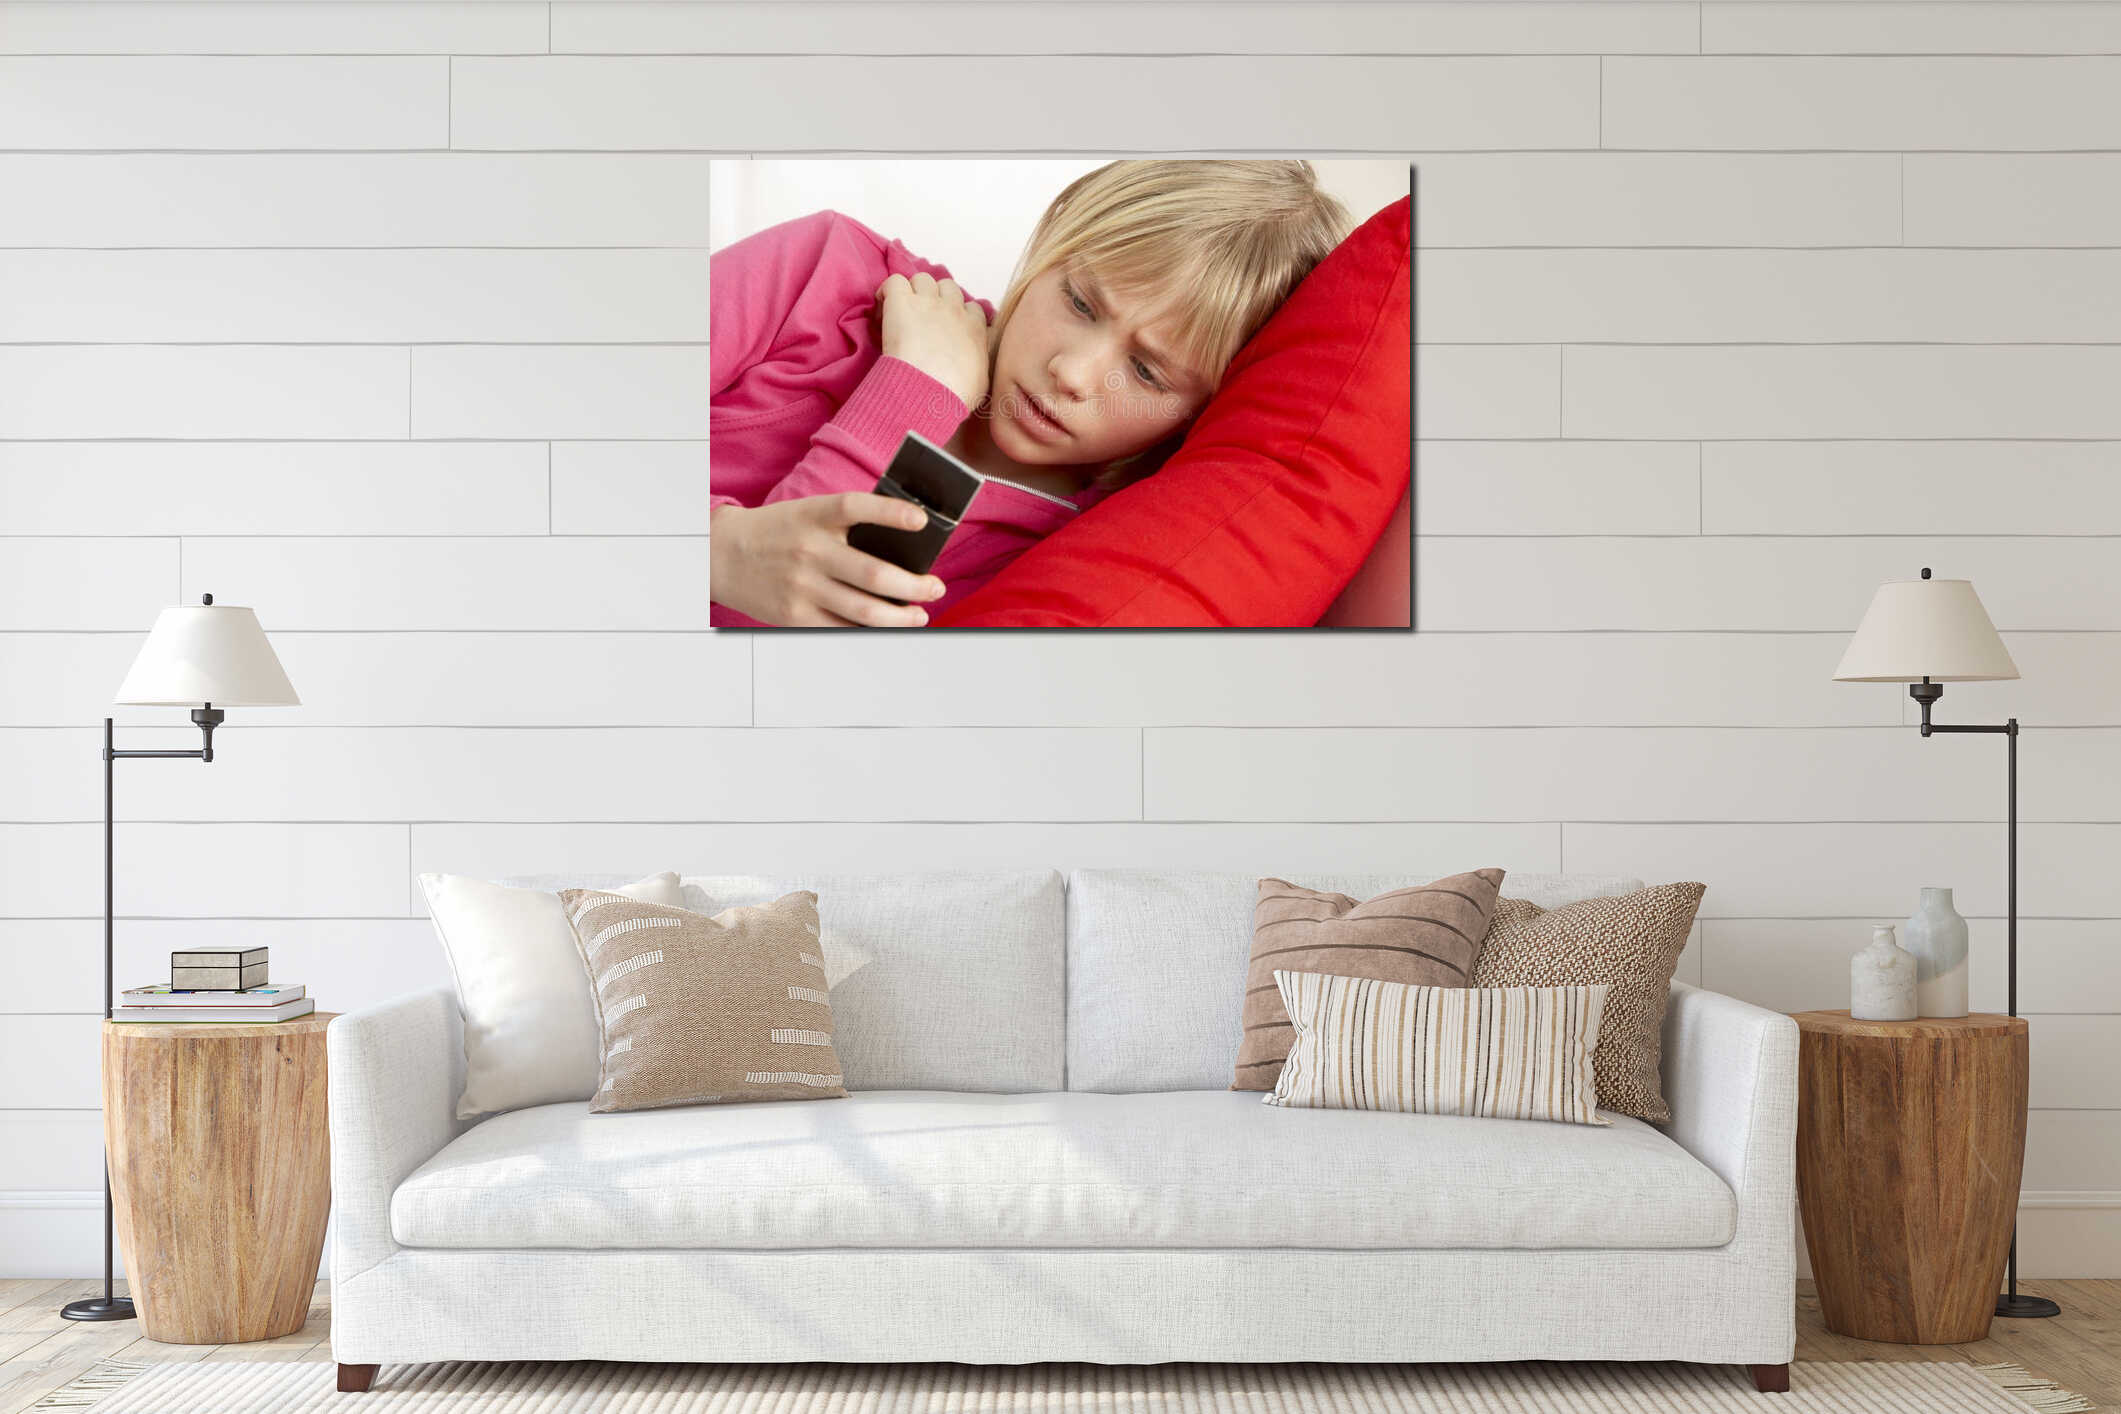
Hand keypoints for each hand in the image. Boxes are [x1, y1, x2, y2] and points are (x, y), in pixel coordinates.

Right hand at [710, 496, 947, 627]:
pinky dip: (870, 632)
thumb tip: (903, 543)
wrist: (721, 555)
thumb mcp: (807, 513)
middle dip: (915, 587)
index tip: (922, 520)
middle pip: (874, 574)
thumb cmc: (778, 531)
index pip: (856, 508)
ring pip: (865, 611)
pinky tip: (888, 629)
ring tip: (919, 615)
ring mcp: (802, 587)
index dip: (891, 512)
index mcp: (813, 516)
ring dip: (901, 618)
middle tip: (935, 588)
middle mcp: (809, 551)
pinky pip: (842, 629)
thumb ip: (847, 523)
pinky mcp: (795, 616)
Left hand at [876, 271, 990, 410]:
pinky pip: (894, 281)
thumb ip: (977, 367)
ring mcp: (928, 302)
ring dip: (913, 291)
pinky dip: (887, 291)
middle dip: (936, 298)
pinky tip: (882, 310)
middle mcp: (954, 309)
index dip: (958, 314)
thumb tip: (970, 370)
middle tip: (923, 319)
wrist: (932, 390)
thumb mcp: (979, 384)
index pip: (972, 308)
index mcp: (975, 329)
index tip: (946, 329)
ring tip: (903, 313)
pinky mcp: (903, 302)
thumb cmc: (955, 394)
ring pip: (922, 279)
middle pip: (947, 287)